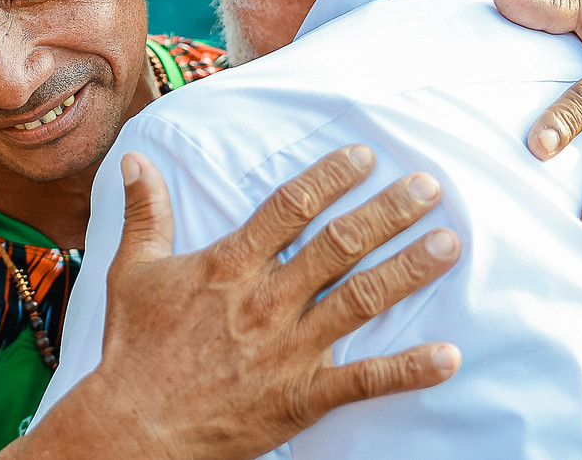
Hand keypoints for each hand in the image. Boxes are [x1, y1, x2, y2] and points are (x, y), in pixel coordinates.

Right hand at [34, 147, 459, 459]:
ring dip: (408, 270)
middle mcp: (267, 301)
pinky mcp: (301, 395)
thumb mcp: (131, 270)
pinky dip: (409, 369)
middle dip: (387, 211)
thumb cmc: (133, 348)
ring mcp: (288, 349)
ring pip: (360, 300)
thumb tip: (135, 158)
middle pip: (339, 244)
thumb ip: (144, 211)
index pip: (290, 207)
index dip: (331, 177)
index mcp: (230, 266)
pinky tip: (450, 356)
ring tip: (449, 244)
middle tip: (429, 186)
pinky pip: (364, 381)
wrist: (134, 426)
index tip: (366, 155)